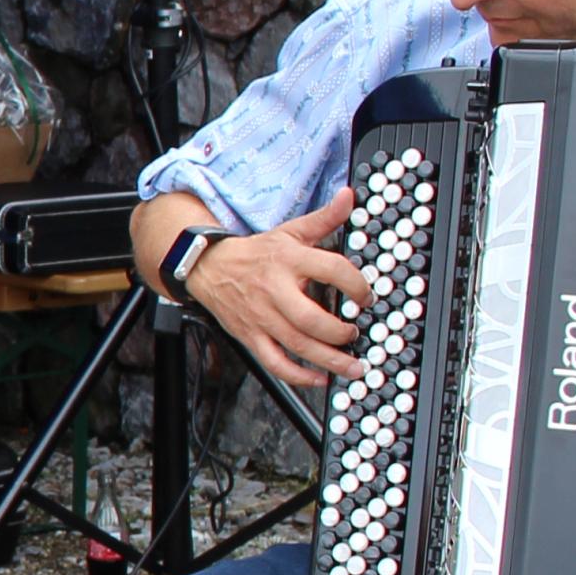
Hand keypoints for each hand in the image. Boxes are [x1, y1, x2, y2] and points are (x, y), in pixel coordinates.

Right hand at [184, 190, 371, 391]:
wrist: (208, 268)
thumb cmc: (255, 254)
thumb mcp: (290, 232)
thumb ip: (324, 218)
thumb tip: (348, 197)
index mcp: (288, 260)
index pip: (331, 270)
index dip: (357, 285)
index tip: (367, 296)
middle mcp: (274, 290)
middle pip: (311, 319)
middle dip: (340, 332)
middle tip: (355, 334)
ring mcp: (261, 317)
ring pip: (297, 345)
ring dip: (329, 359)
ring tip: (352, 365)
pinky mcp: (251, 336)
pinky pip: (275, 362)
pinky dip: (298, 375)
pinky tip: (319, 377)